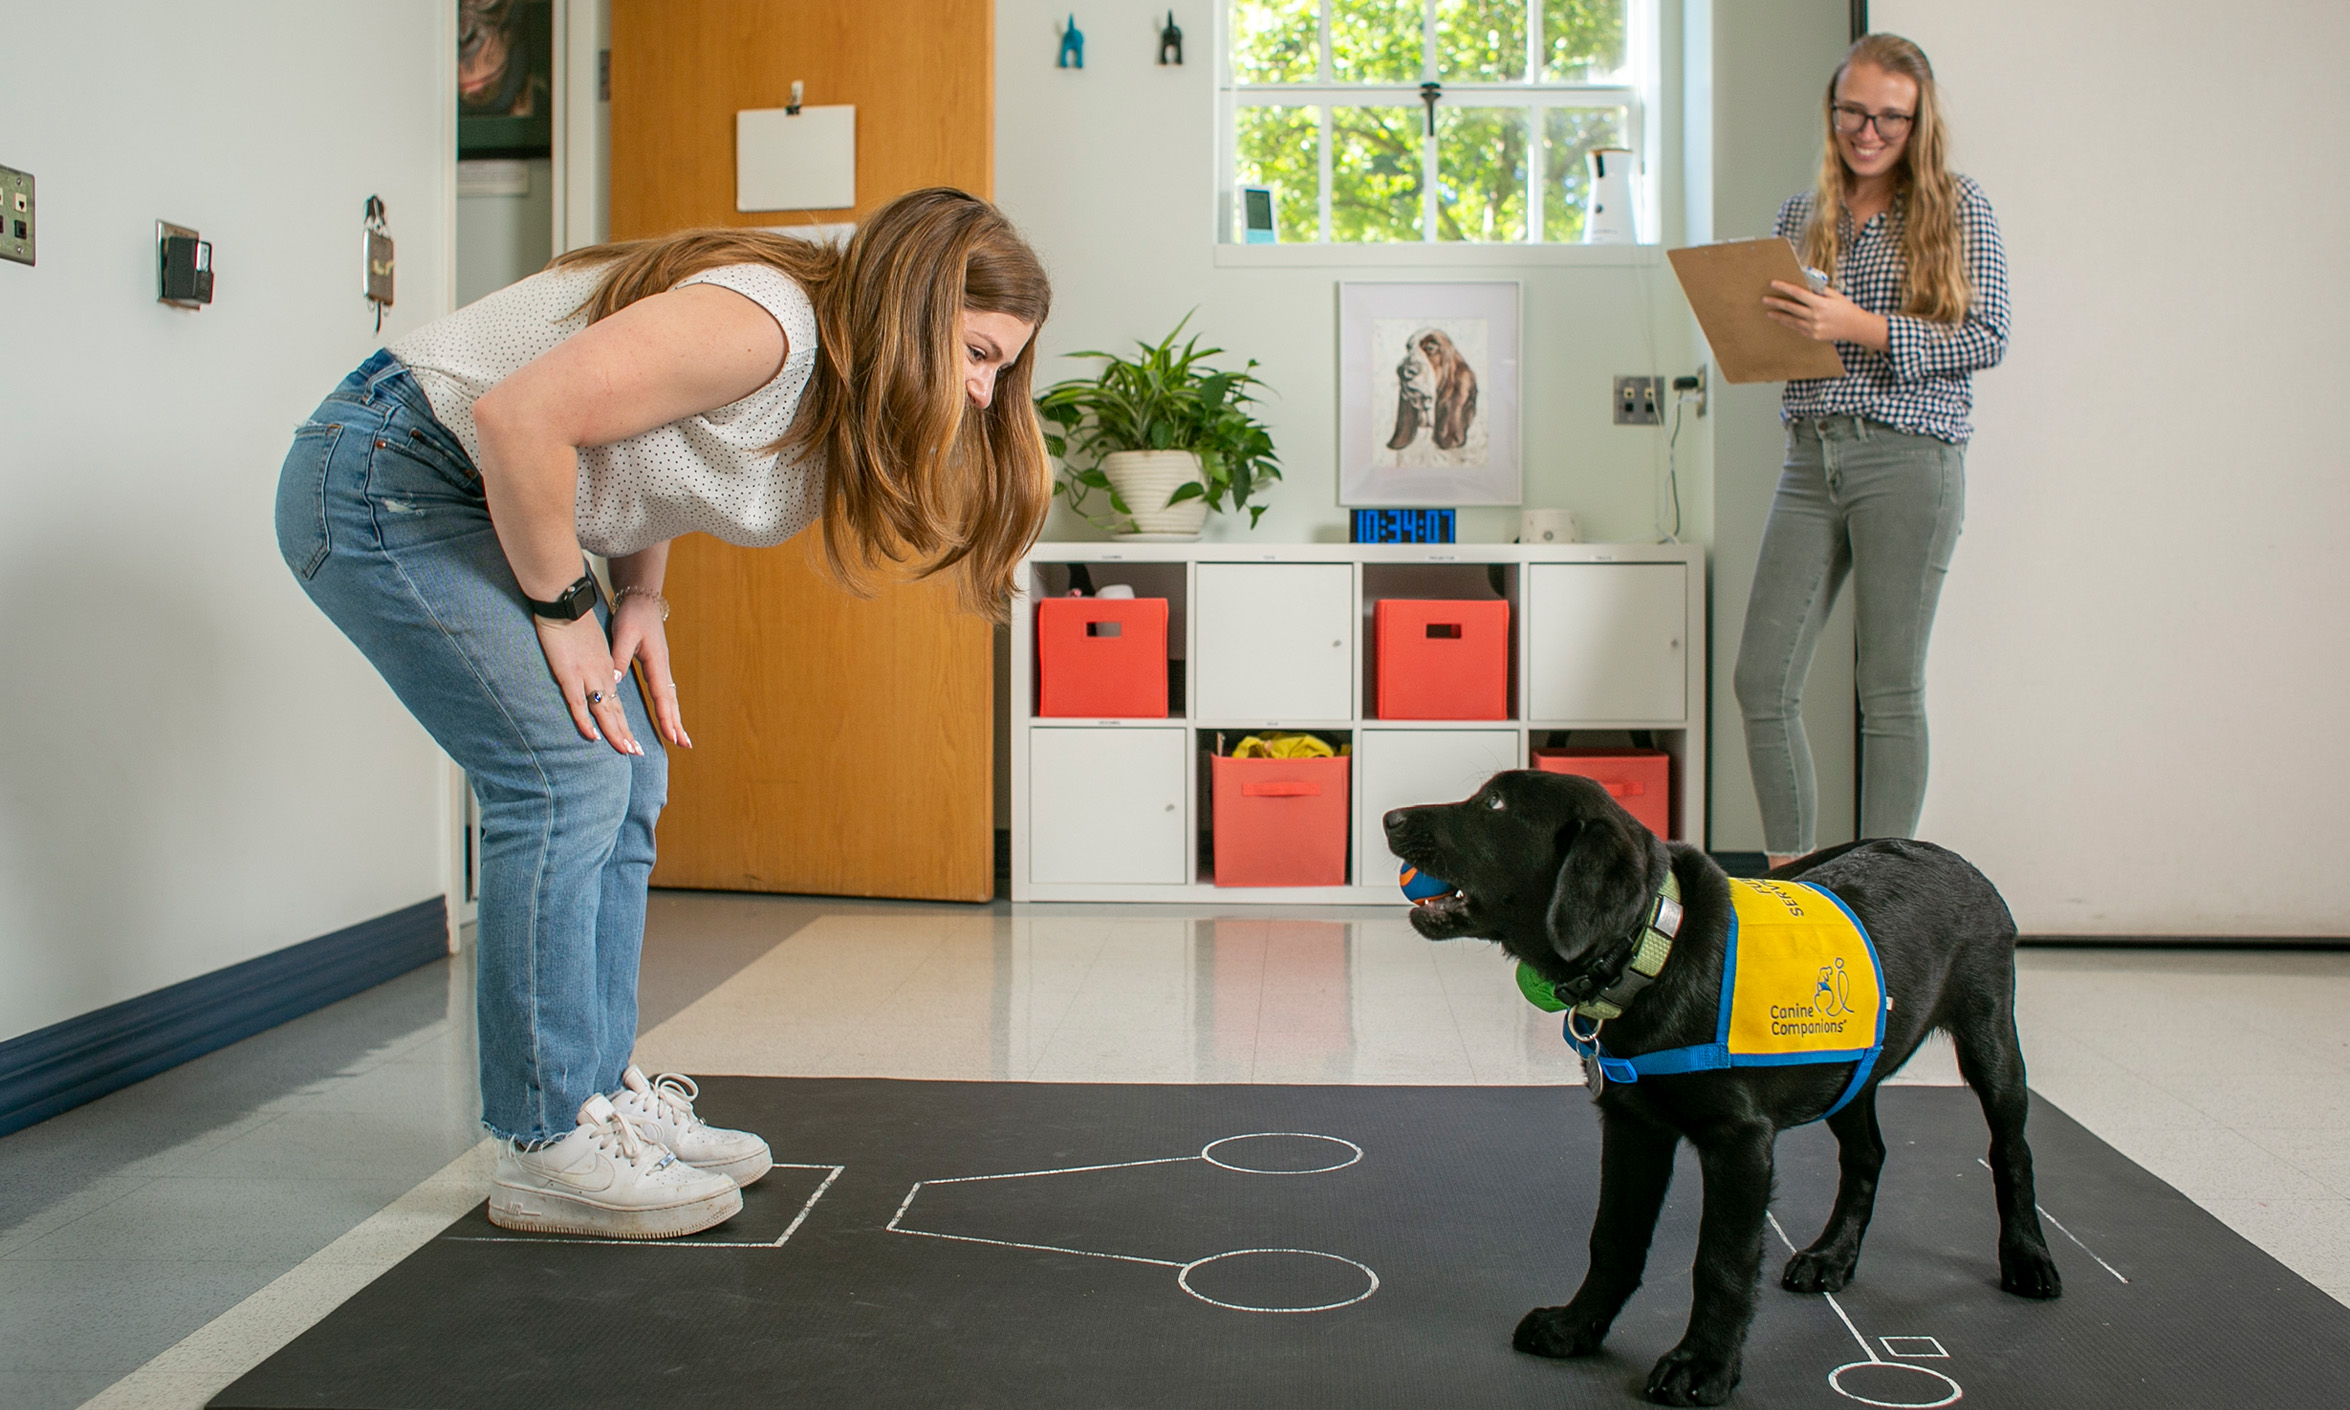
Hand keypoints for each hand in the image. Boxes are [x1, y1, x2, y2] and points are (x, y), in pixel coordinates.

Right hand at [535, 614, 643, 755]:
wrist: (565, 600)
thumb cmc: (572, 619)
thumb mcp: (589, 643)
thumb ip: (592, 662)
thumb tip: (595, 677)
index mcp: (605, 668)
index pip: (618, 701)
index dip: (625, 721)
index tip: (633, 739)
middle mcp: (601, 674)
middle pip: (617, 710)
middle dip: (626, 733)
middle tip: (636, 753)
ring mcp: (586, 676)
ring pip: (604, 710)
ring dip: (615, 732)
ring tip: (626, 751)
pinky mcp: (568, 674)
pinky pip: (577, 703)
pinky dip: (585, 721)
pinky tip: (592, 736)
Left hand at [609, 592, 690, 748]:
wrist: (642, 599)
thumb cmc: (632, 615)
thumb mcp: (623, 634)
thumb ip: (619, 658)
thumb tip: (614, 682)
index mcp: (656, 661)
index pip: (662, 695)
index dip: (666, 716)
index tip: (672, 735)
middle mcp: (663, 666)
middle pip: (672, 700)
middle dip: (677, 723)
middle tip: (685, 745)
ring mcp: (662, 666)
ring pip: (671, 696)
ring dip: (675, 717)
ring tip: (680, 737)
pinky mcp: (657, 665)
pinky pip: (665, 690)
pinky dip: (669, 706)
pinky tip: (669, 714)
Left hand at [1764, 280, 1889, 351]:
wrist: (1855, 327)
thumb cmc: (1844, 308)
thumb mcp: (1834, 295)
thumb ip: (1819, 290)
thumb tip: (1804, 282)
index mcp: (1820, 303)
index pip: (1798, 293)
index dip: (1784, 288)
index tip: (1773, 284)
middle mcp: (1815, 316)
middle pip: (1790, 308)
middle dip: (1776, 302)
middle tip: (1765, 299)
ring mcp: (1813, 328)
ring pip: (1791, 320)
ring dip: (1779, 316)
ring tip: (1769, 312)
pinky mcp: (1813, 336)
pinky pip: (1797, 328)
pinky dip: (1789, 323)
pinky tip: (1782, 320)